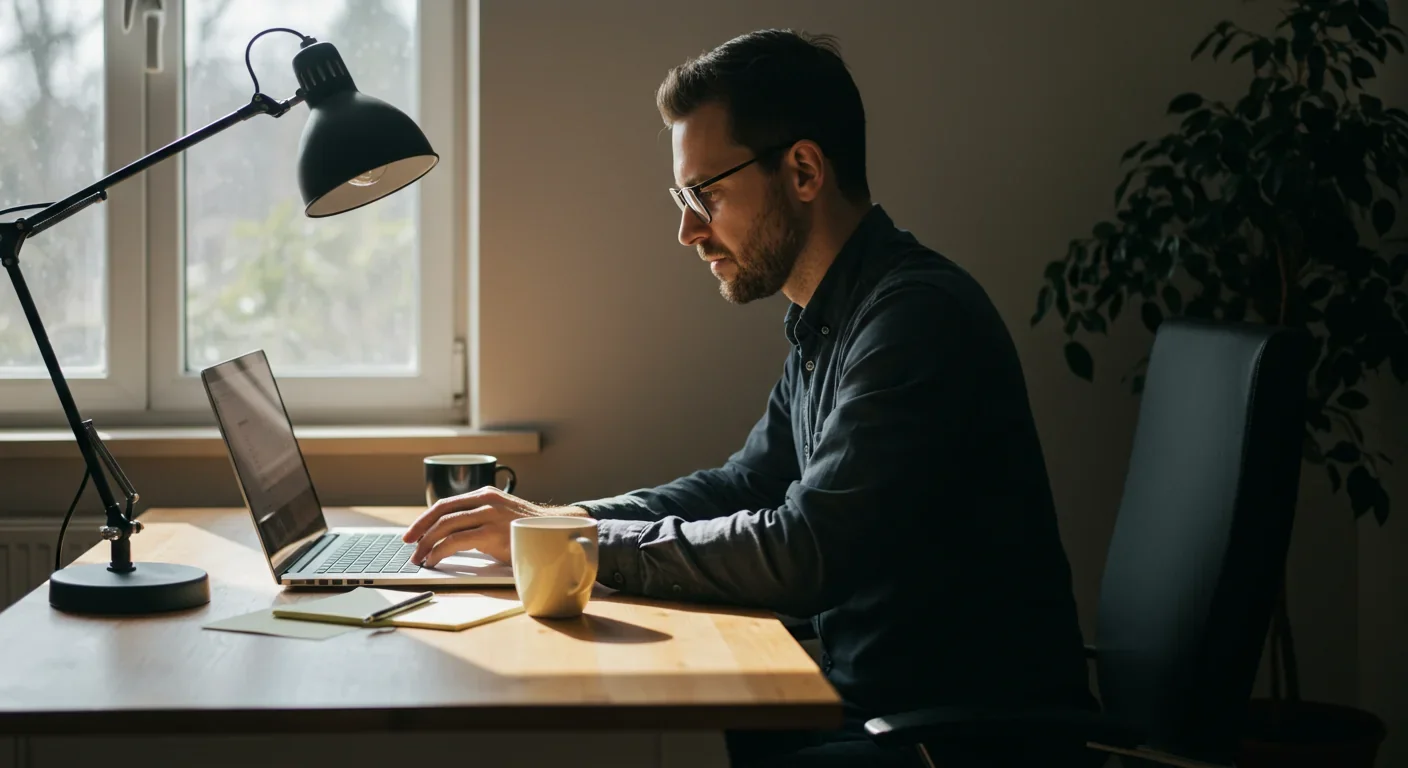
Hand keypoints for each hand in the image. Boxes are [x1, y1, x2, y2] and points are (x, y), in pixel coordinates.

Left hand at [401, 487, 588, 566]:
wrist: (558, 532)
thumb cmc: (527, 531)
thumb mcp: (501, 516)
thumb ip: (480, 519)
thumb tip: (449, 535)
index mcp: (486, 495)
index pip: (446, 503)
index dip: (424, 518)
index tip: (412, 532)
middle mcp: (486, 500)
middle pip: (441, 512)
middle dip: (419, 530)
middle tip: (408, 545)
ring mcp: (490, 515)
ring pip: (445, 526)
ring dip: (426, 544)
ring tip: (419, 558)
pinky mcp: (493, 533)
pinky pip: (456, 541)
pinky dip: (439, 551)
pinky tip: (434, 560)